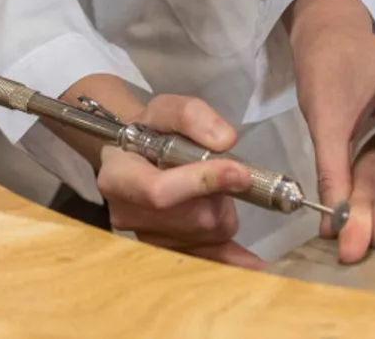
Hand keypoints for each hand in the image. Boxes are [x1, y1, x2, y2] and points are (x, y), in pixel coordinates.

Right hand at [94, 94, 262, 268]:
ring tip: (206, 187)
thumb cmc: (150, 130)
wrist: (134, 157)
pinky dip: (233, 258)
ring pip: (208, 234)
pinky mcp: (168, 252)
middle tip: (221, 171)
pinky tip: (254, 265)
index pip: (161, 191)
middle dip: (219, 195)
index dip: (203, 182)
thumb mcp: (166, 109)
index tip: (241, 172)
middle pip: (193, 218)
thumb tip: (225, 141)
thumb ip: (192, 116)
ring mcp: (148, 239)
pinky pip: (209, 258)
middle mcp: (128, 216)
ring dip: (222, 209)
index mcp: (119, 177)